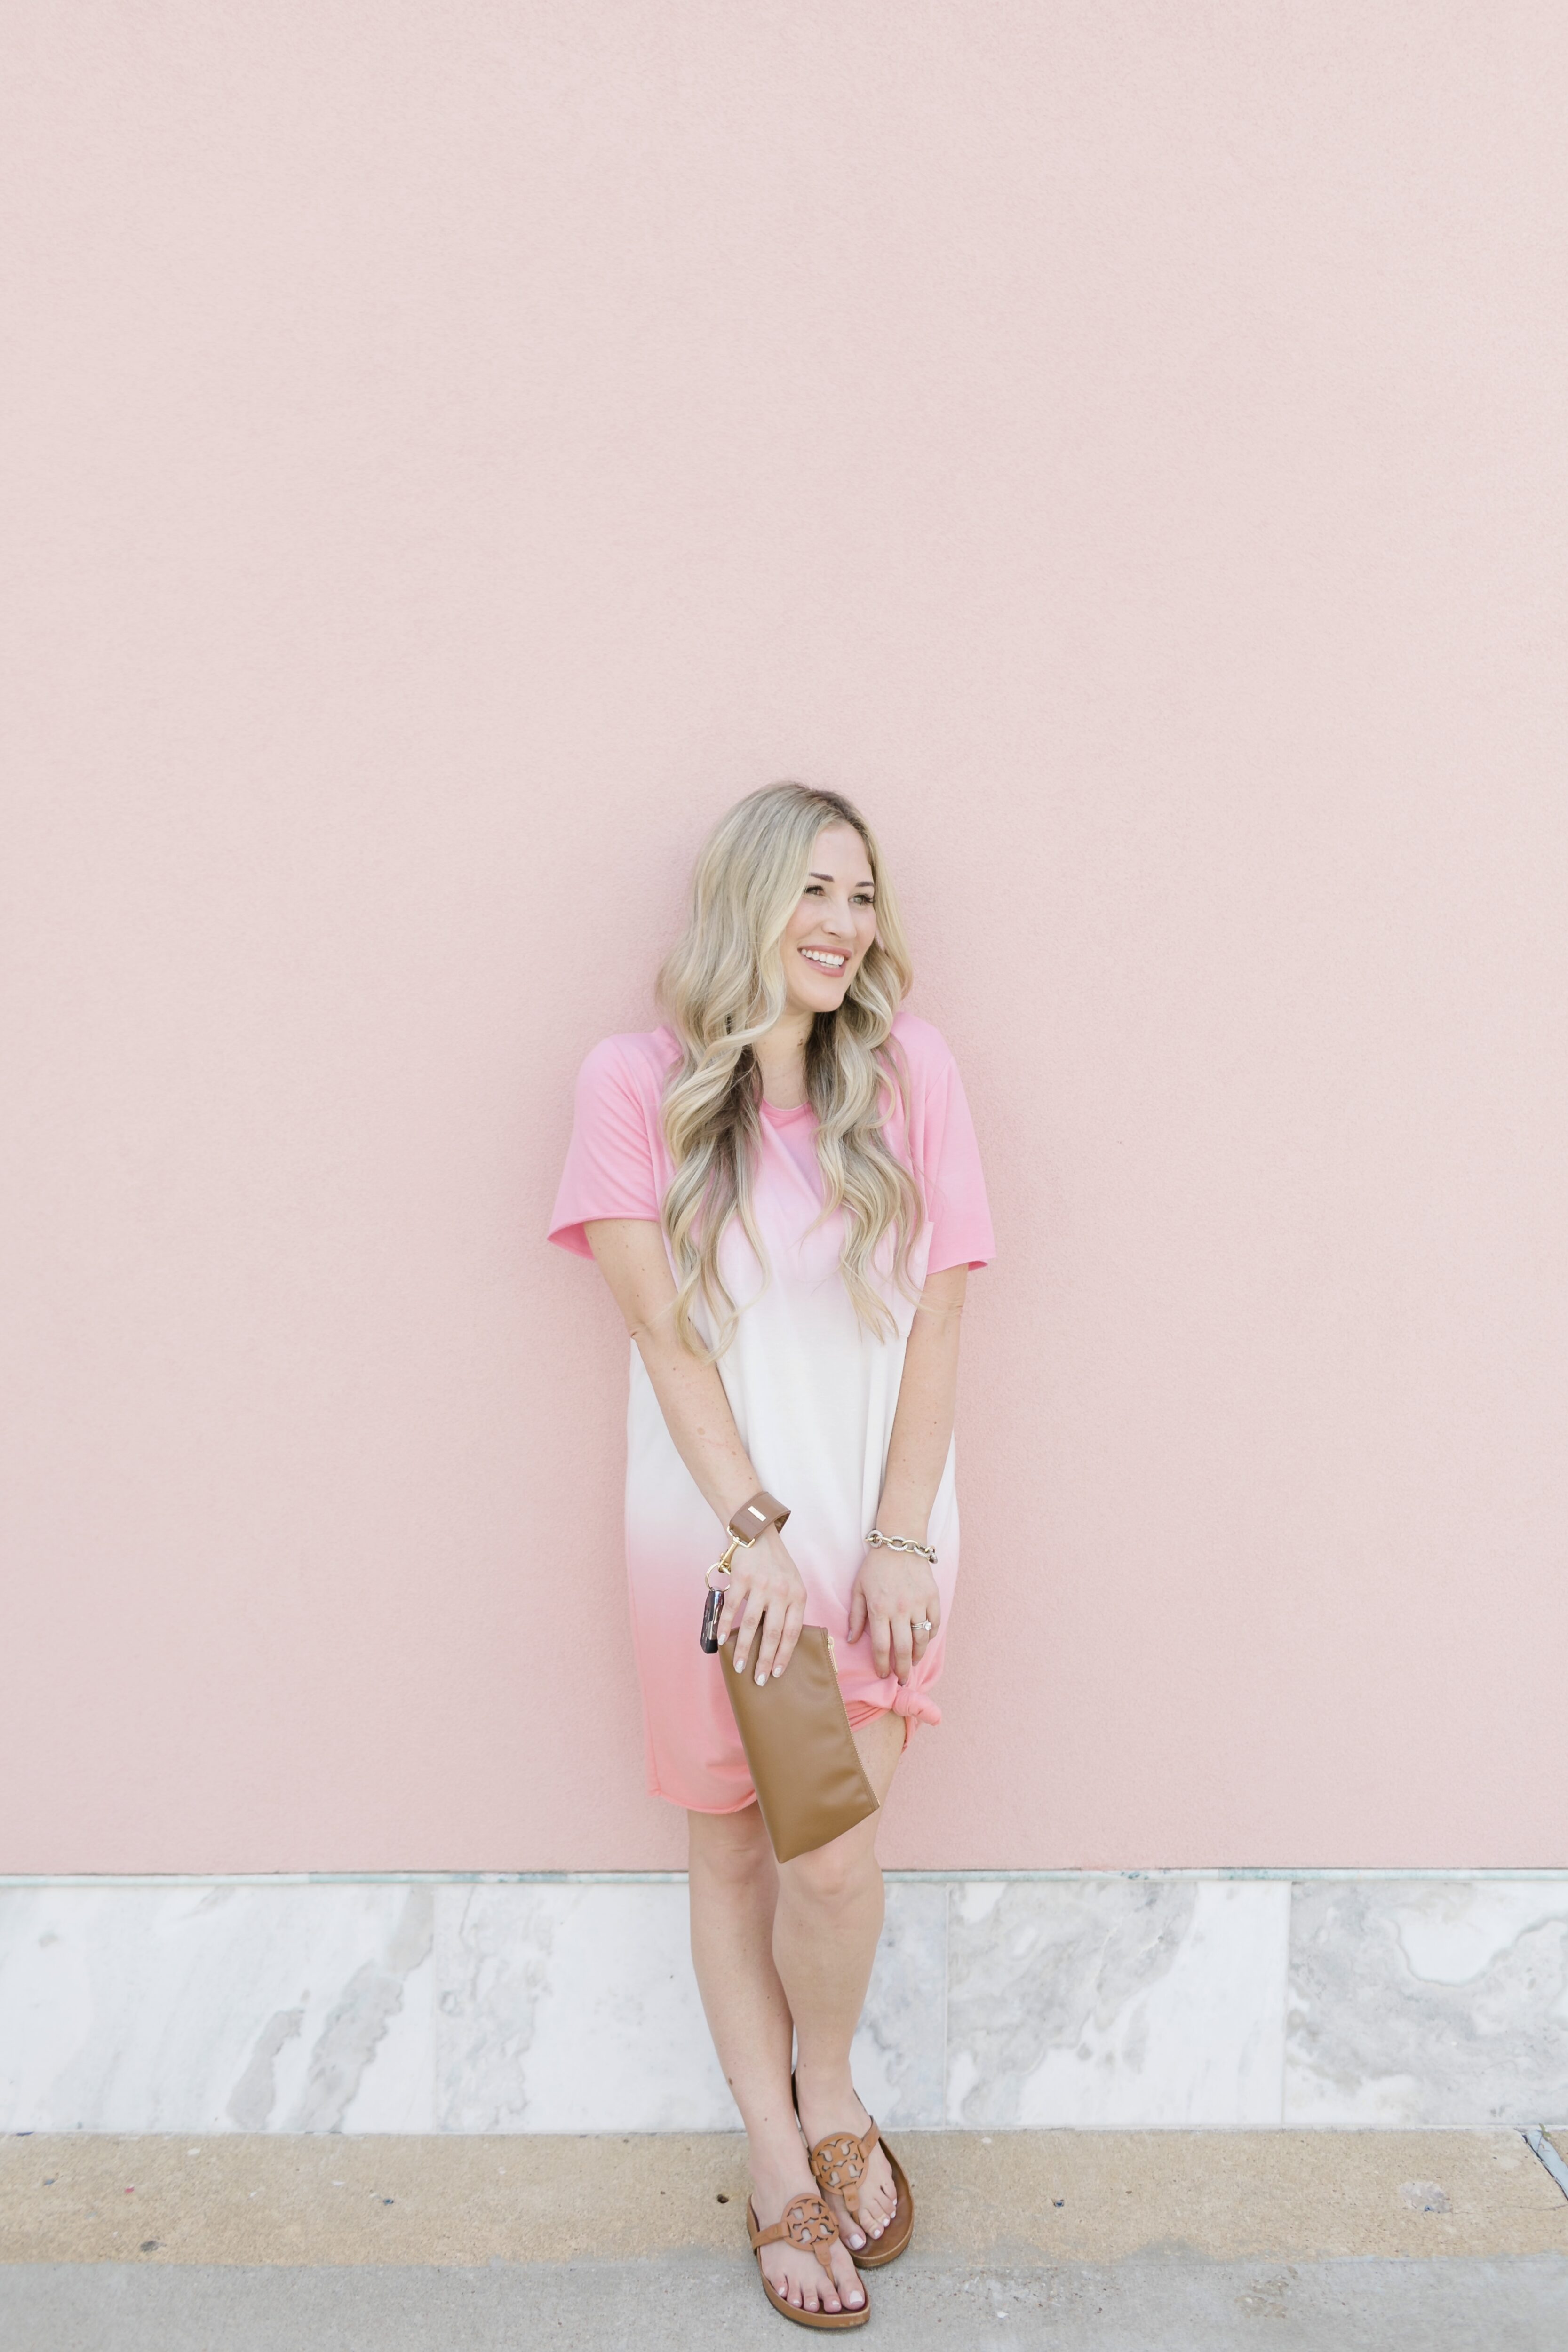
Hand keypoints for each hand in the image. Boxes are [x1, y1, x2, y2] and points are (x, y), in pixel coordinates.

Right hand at [720, 1526, 807, 1686]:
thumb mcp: (793, 1584)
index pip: (793, 1632)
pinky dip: (726, 1625)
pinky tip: (721, 1639)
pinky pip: (732, 1607)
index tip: (777, 1673)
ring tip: (738, 1666)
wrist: (757, 1532)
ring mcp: (761, 1585)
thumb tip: (780, 1643)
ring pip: (751, 1624)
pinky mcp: (741, 1578)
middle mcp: (781, 1591)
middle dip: (765, 1659)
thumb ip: (789, 1609)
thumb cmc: (777, 1564)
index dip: (784, 1654)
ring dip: (743, 1648)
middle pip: (773, 1632)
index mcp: (798, 1595)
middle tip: (759, 1680)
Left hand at [847, 1545, 939, 1684]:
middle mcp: (899, 1609)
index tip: (883, 1674)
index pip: (881, 1646)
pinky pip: (934, 1624)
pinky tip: (923, 1641)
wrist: (900, 1544)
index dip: (882, 1664)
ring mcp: (918, 1603)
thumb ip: (855, 1616)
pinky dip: (930, 1636)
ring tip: (912, 1663)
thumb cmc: (875, 1567)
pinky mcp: (932, 1597)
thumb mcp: (858, 1589)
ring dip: (917, 1655)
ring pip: (921, 1640)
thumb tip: (852, 1640)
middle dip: (902, 1669)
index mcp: (879, 1609)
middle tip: (902, 1680)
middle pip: (902, 1649)